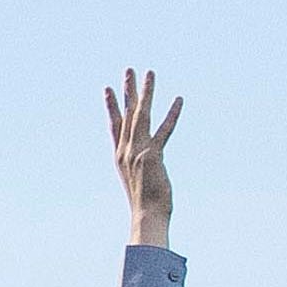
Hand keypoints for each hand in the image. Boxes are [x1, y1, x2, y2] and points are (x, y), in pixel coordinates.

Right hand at [105, 68, 180, 243]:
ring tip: (149, 73)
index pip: (114, 125)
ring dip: (145, 92)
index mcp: (120, 156)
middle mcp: (125, 150)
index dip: (111, 106)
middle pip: (126, 114)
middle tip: (128, 70)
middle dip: (127, 91)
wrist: (146, 216)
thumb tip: (145, 168)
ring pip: (141, 115)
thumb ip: (140, 169)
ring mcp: (137, 151)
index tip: (107, 88)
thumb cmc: (145, 206)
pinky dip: (172, 114)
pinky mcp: (152, 154)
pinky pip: (163, 129)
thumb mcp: (138, 183)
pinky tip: (179, 100)